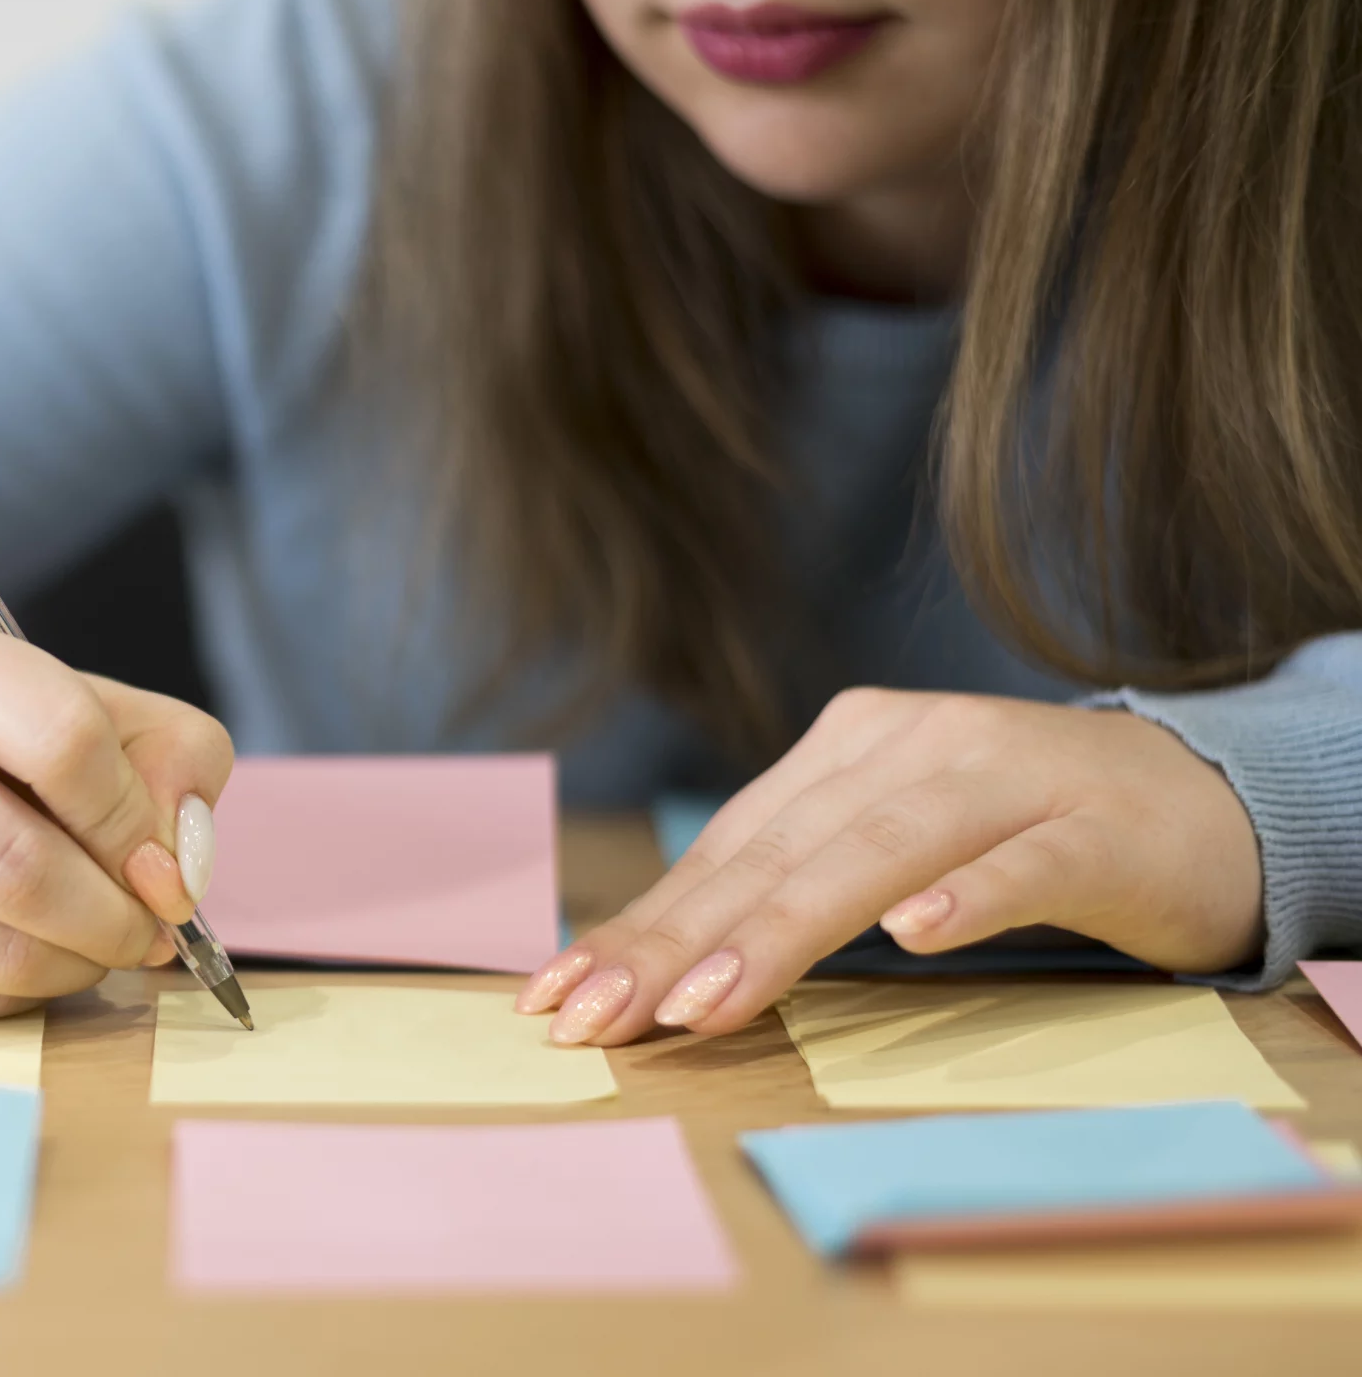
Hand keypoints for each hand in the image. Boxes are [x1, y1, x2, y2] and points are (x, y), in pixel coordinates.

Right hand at [0, 587, 232, 1017]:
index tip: (164, 864)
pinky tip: (11, 958)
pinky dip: (3, 995)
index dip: (133, 818)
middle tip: (147, 931)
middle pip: (11, 863)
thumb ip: (160, 750)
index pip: (58, 736)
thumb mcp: (60, 695)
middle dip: (108, 916)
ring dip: (67, 966)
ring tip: (90, 946)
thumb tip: (181, 861)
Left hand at [515, 688, 1261, 1046]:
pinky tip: (914, 938)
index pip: (723, 850)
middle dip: (674, 943)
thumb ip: (789, 887)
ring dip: (784, 931)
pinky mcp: (1098, 827)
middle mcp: (909, 746)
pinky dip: (968, 894)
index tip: (556, 997)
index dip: (640, 925)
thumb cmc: (1017, 837)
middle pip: (774, 855)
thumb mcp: (887, 851)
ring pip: (875, 856)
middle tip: (595, 1018)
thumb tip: (655, 967)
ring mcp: (1006, 778)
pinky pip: (1023, 862)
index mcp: (845, 750)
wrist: (1208, 798)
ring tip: (706, 1005)